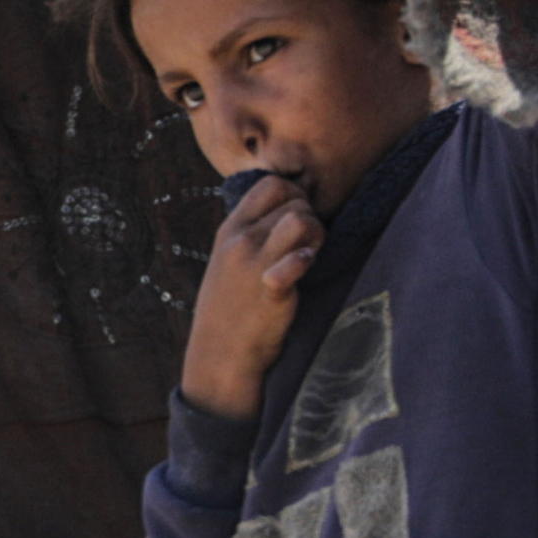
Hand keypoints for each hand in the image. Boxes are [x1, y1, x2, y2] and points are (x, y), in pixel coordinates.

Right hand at [180, 171, 322, 420]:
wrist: (220, 353)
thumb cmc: (230, 307)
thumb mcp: (228, 260)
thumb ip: (250, 233)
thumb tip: (284, 210)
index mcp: (231, 229)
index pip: (270, 184)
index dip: (295, 195)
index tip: (298, 220)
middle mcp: (241, 240)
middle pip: (293, 199)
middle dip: (310, 215)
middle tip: (308, 243)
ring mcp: (255, 263)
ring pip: (301, 219)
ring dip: (316, 233)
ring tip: (310, 254)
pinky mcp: (272, 288)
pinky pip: (300, 257)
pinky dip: (308, 260)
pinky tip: (305, 270)